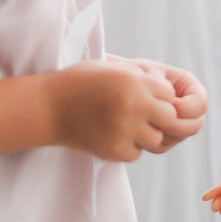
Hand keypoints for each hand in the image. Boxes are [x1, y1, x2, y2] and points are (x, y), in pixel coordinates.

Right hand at [54, 59, 178, 162]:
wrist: (47, 107)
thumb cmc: (79, 83)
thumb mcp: (112, 68)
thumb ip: (141, 78)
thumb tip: (173, 93)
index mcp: (133, 81)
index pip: (169, 93)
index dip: (159, 96)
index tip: (145, 97)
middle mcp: (132, 105)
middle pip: (169, 118)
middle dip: (158, 117)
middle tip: (141, 115)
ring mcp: (124, 130)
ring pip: (156, 139)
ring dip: (145, 134)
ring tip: (125, 125)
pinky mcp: (114, 150)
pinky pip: (136, 153)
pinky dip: (129, 147)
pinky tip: (112, 135)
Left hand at [115, 58, 207, 151]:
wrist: (112, 87)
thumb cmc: (130, 73)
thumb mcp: (146, 71)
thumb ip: (161, 84)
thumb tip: (172, 106)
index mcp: (188, 87)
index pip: (200, 103)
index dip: (187, 107)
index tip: (167, 103)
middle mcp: (187, 109)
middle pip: (194, 125)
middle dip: (176, 123)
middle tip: (154, 117)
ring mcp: (176, 126)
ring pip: (177, 137)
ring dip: (161, 131)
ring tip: (142, 117)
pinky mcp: (161, 139)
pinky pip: (161, 145)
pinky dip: (150, 138)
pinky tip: (136, 127)